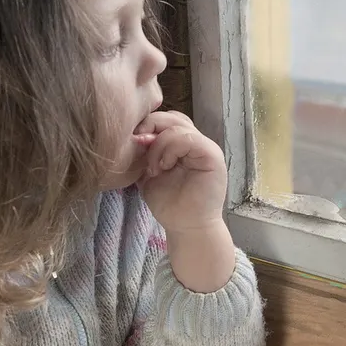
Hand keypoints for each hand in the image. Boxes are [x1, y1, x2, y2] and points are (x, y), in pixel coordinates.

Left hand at [133, 111, 226, 234]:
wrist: (186, 228)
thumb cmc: (168, 204)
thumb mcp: (148, 173)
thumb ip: (144, 153)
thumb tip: (133, 134)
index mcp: (182, 144)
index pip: (166, 119)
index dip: (147, 125)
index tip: (133, 144)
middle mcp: (196, 142)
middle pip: (172, 117)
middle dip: (150, 128)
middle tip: (139, 148)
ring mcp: (206, 147)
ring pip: (178, 126)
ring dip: (159, 144)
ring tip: (154, 168)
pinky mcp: (212, 156)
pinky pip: (189, 139)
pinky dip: (170, 149)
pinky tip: (163, 167)